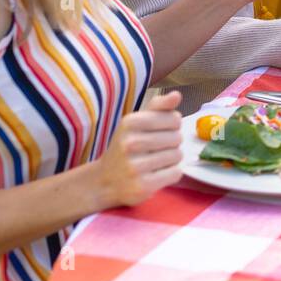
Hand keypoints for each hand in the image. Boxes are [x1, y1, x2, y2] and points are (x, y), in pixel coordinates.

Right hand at [96, 91, 182, 206]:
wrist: (103, 181)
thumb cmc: (125, 147)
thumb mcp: (136, 123)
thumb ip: (158, 107)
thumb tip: (176, 95)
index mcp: (130, 123)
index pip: (174, 119)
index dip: (173, 126)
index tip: (160, 132)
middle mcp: (130, 143)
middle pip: (177, 138)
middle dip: (172, 143)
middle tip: (156, 149)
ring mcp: (135, 166)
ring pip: (177, 155)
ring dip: (172, 159)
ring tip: (156, 161)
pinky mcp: (143, 185)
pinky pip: (175, 173)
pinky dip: (171, 173)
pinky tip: (157, 173)